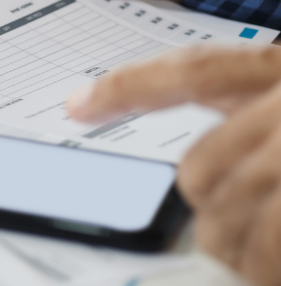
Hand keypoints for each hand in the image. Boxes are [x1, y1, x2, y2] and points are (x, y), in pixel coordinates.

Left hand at [66, 46, 280, 284]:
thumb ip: (253, 126)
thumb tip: (196, 175)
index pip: (195, 72)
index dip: (131, 87)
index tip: (77, 105)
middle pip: (198, 168)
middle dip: (210, 210)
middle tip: (236, 233)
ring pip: (222, 213)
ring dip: (236, 248)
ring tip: (260, 256)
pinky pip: (261, 248)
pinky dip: (261, 266)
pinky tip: (269, 270)